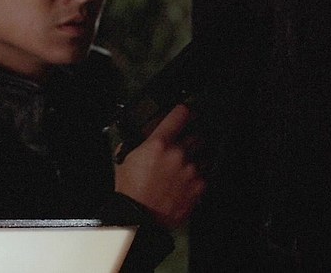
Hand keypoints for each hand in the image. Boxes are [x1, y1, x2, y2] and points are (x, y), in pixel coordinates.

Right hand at [114, 104, 205, 228]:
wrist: (139, 218)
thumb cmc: (129, 190)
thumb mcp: (125, 160)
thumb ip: (136, 146)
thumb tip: (140, 140)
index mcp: (159, 143)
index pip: (179, 115)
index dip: (184, 111)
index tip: (186, 111)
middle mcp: (178, 153)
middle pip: (196, 136)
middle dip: (192, 139)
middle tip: (185, 145)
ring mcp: (191, 170)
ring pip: (204, 156)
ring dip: (197, 159)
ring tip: (187, 167)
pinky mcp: (199, 187)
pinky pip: (205, 176)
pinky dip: (198, 178)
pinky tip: (188, 183)